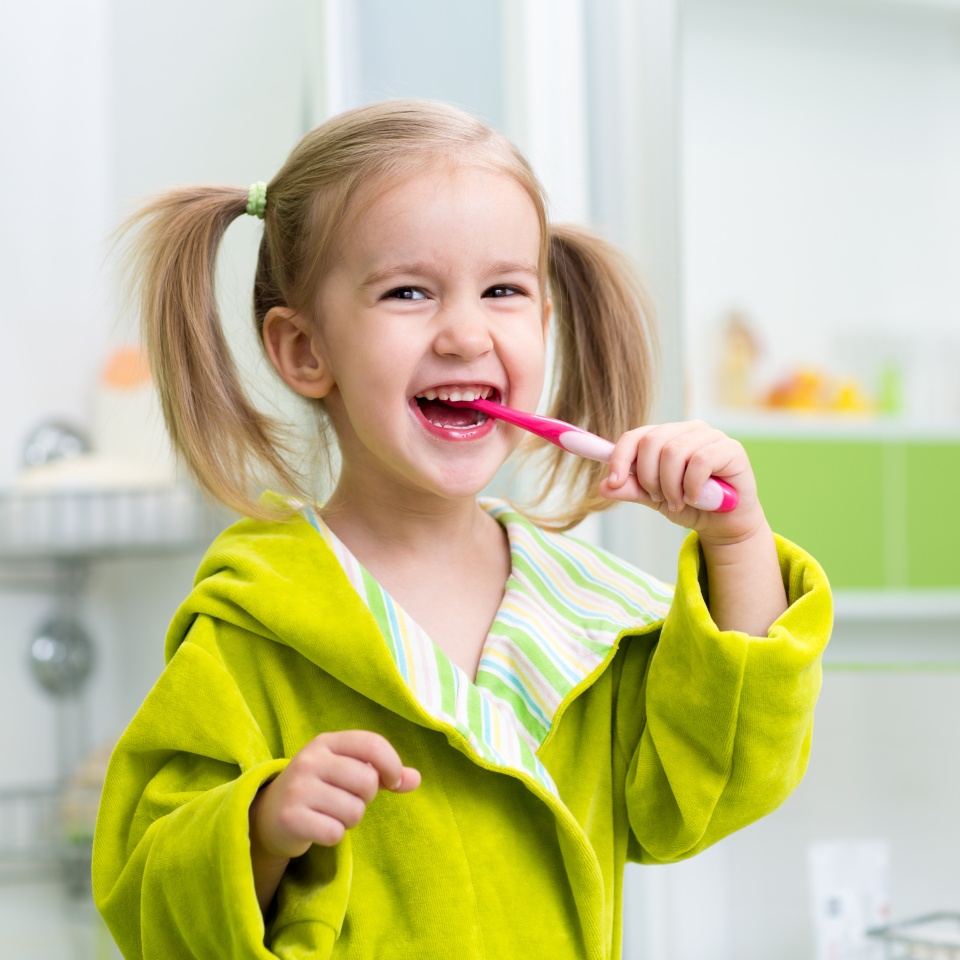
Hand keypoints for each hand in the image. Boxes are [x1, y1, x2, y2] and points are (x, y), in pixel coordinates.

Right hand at [250, 730, 420, 859]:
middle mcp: (310, 760)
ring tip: (331, 814)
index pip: (372, 744)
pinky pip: (335, 832)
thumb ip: (382, 773)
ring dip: (349, 819)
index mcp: (327, 742)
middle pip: (367, 782)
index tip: (392, 781)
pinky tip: (319, 827)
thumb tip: (416, 779)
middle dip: (366, 798)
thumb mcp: (347, 771)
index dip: (392, 765)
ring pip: (354, 811)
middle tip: (348, 800)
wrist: (269, 815)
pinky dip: (333, 835)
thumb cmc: (319, 789)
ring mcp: (298, 788)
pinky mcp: (290, 817)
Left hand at [598, 420, 763, 544]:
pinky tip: (695, 498)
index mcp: (666, 436)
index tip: (613, 482)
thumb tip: (604, 486)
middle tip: (659, 499)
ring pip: (674, 452)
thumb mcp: (654, 499)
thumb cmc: (689, 505)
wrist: (724, 524)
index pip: (635, 436)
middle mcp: (687, 430)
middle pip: (652, 442)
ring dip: (671, 486)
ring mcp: (710, 436)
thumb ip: (632, 489)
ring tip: (678, 503)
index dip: (619, 457)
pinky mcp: (730, 448)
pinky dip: (692, 485)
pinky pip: (700, 461)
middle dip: (649, 477)